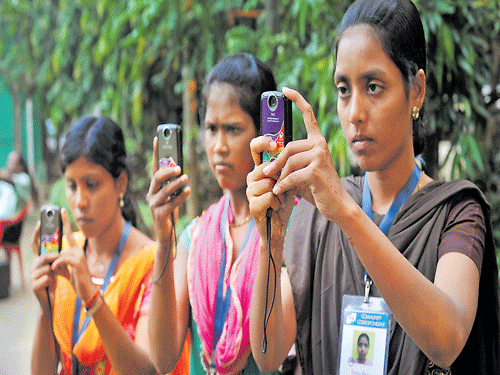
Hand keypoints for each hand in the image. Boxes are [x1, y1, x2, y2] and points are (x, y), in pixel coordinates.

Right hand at [30, 221, 58, 309]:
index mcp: (39, 260)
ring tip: (55, 276)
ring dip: (54, 271)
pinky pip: (47, 278)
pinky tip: (52, 284)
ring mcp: (32, 276)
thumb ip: (56, 257)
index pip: (36, 245)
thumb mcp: (56, 267)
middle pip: (42, 256)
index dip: (37, 234)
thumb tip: (61, 247)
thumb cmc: (54, 281)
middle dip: (52, 258)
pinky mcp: (34, 286)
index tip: (40, 222)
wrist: (51, 300)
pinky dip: (53, 280)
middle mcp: (33, 266)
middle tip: (58, 260)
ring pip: (46, 267)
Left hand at [50, 209, 95, 301]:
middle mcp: (78, 250)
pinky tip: (56, 270)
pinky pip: (61, 260)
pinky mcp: (78, 262)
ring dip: (51, 262)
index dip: (65, 221)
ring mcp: (79, 256)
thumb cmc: (76, 279)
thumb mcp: (64, 269)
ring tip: (52, 269)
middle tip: (41, 260)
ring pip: (58, 254)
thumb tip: (47, 259)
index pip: (69, 233)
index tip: (61, 211)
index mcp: (75, 250)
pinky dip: (56, 265)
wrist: (86, 290)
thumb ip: (58, 262)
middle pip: (58, 246)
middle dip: (48, 255)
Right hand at [147, 136, 189, 245]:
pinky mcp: (160, 215)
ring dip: (176, 184)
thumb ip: (173, 184)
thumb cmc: (170, 212)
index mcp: (154, 188)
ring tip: (185, 178)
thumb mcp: (172, 196)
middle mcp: (151, 195)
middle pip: (156, 179)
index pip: (154, 167)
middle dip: (167, 171)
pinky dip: (180, 196)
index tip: (157, 138)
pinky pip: (171, 203)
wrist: (166, 234)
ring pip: (163, 191)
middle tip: (178, 167)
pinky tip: (188, 191)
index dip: (156, 153)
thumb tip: (180, 169)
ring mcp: (154, 205)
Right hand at [247, 137, 294, 254]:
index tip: (274, 144)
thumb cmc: (283, 201)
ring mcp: (250, 191)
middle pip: (268, 167)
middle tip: (283, 189)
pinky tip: (276, 208)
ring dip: (281, 192)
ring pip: (270, 183)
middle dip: (282, 179)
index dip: (263, 142)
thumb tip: (294, 149)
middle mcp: (251, 178)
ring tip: (280, 199)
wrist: (279, 226)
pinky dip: (278, 203)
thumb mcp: (287, 180)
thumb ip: (287, 167)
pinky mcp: (252, 205)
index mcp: (260, 169)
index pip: (256, 148)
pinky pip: (270, 196)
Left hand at [261, 87, 353, 222]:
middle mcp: (320, 145)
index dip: (297, 100)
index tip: (286, 90)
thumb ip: (288, 162)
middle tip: (266, 172)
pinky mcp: (317, 171)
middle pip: (289, 147)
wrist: (336, 205)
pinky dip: (282, 185)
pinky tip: (279, 192)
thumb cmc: (316, 188)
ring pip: (289, 162)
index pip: (308, 115)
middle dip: (275, 162)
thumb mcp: (300, 171)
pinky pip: (291, 175)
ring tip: (276, 186)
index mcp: (317, 141)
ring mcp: (320, 156)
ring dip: (279, 176)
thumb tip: (267, 160)